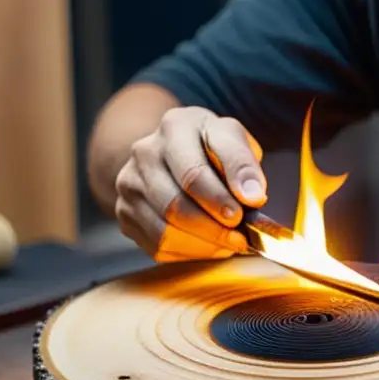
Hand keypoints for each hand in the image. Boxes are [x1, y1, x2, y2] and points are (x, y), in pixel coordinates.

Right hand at [114, 107, 267, 261]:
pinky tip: (211, 246)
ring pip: (165, 231)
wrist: (174, 151)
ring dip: (204, 244)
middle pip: (175, 205)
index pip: (194, 171)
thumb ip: (244, 163)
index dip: (220, 198)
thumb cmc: (210, 146)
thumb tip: (253, 196)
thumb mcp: (233, 139)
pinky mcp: (125, 214)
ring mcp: (129, 185)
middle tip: (240, 236)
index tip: (245, 212)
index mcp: (175, 127)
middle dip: (214, 227)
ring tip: (231, 243)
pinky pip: (157, 246)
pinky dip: (190, 252)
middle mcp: (144, 154)